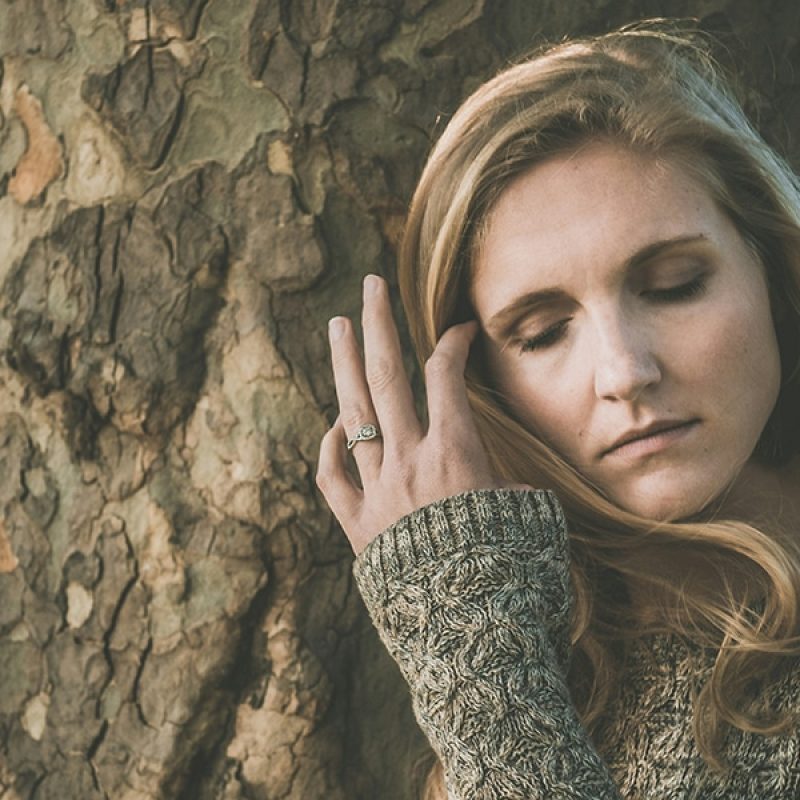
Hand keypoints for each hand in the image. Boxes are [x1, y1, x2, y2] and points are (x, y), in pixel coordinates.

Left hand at [317, 274, 527, 553]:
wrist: (470, 635)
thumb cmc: (512, 573)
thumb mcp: (530, 516)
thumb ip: (510, 483)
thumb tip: (502, 477)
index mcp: (455, 453)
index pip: (446, 375)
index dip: (452, 342)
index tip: (458, 328)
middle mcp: (409, 461)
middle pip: (387, 376)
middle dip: (379, 324)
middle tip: (370, 284)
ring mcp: (377, 490)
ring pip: (353, 414)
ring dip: (344, 366)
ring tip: (337, 326)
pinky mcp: (358, 524)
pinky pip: (332, 475)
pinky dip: (331, 446)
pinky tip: (334, 423)